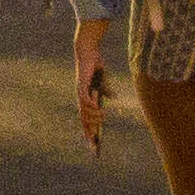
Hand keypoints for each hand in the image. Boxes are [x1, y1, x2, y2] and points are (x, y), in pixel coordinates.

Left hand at [71, 36, 108, 150]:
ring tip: (103, 119)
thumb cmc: (95, 65)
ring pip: (84, 111)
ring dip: (93, 117)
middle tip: (94, 142)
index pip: (86, 118)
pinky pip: (85, 99)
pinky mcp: (82, 84)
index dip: (88, 130)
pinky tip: (98, 109)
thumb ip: (106, 89)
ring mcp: (81, 91)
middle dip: (88, 131)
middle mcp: (81, 97)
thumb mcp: (103, 80)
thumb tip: (114, 97)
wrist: (89, 52)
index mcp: (86, 98)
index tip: (92, 143)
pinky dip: (90, 105)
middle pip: (84, 119)